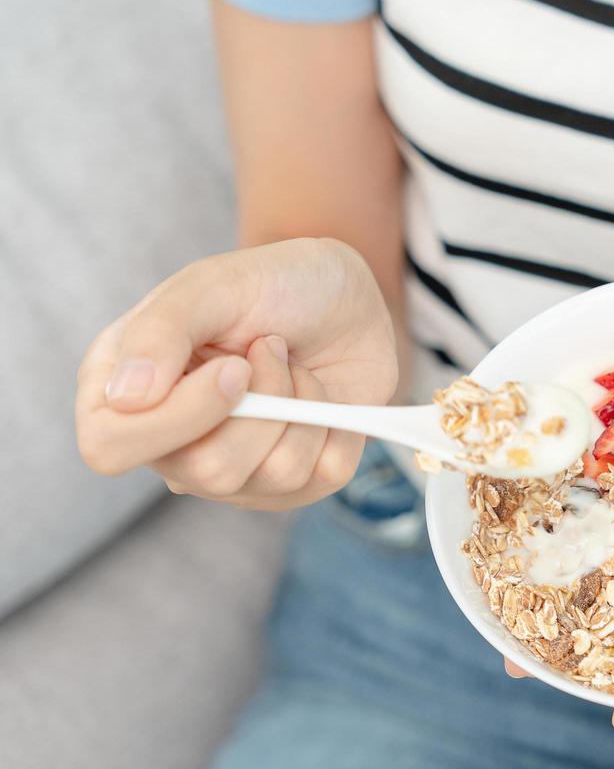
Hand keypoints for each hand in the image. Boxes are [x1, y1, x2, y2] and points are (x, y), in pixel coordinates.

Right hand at [75, 238, 397, 509]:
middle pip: (209, 471)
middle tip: (271, 347)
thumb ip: (160, 332)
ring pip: (276, 475)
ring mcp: (236, 471)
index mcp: (124, 395)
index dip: (178, 418)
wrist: (345, 296)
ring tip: (293, 364)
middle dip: (262, 401)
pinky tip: (319, 393)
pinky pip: (324, 477)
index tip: (233, 367)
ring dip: (301, 404)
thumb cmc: (270, 284)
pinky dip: (337, 423)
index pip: (112, 447)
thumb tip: (127, 399)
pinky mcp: (297, 483)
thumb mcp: (211, 285)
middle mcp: (174, 446)